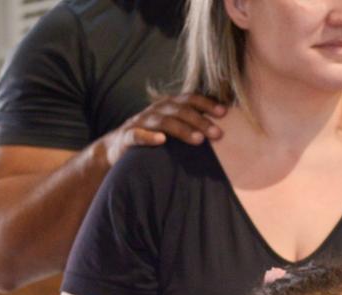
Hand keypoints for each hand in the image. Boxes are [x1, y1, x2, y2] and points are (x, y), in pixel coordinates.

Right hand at [100, 92, 225, 165]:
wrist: (116, 147)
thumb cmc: (153, 138)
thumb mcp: (172, 128)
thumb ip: (191, 125)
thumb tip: (222, 129)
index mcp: (167, 106)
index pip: (189, 99)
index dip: (206, 103)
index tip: (224, 113)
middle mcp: (155, 110)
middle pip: (179, 110)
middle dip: (200, 120)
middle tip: (218, 134)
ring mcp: (140, 122)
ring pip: (162, 121)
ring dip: (182, 129)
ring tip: (198, 140)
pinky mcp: (127, 137)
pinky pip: (138, 135)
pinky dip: (149, 137)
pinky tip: (161, 141)